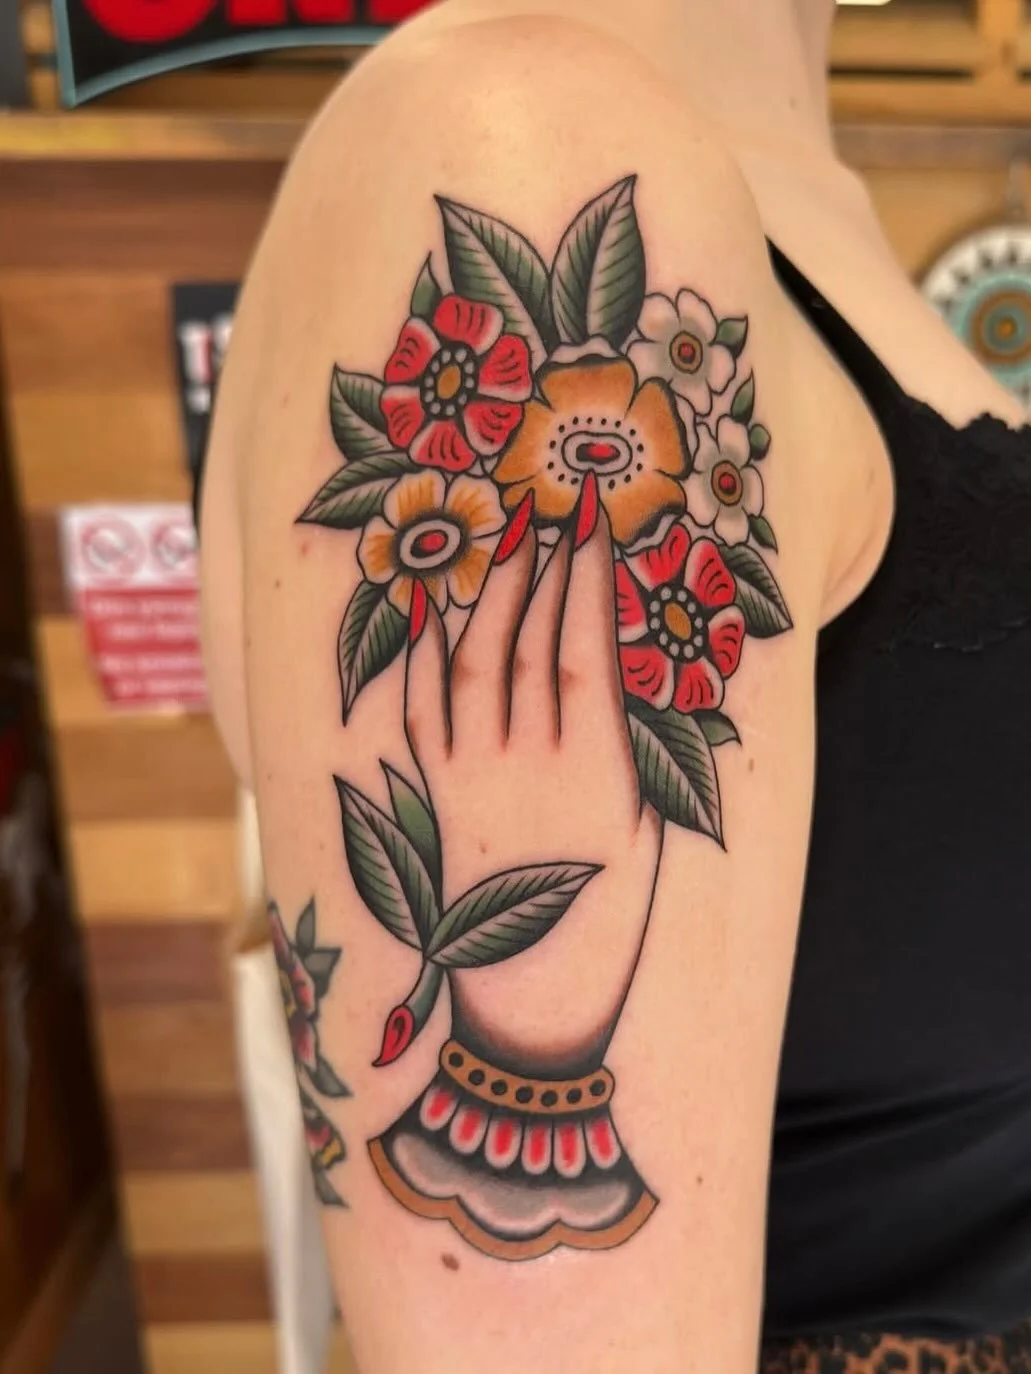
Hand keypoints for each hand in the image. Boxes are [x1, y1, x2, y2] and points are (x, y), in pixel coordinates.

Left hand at [405, 474, 661, 1077]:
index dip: (585, 573)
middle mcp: (523, 762)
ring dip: (484, 592)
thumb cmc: (611, 937)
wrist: (526, 1023)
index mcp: (593, 771)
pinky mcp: (427, 802)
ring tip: (500, 534)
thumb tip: (612, 674)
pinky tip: (427, 608)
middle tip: (546, 500)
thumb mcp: (646, 835)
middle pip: (523, 636)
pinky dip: (420, 655)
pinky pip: (418, 712)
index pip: (582, 643)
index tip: (592, 516)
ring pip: (469, 661)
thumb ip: (627, 749)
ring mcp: (466, 778)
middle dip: (536, 561)